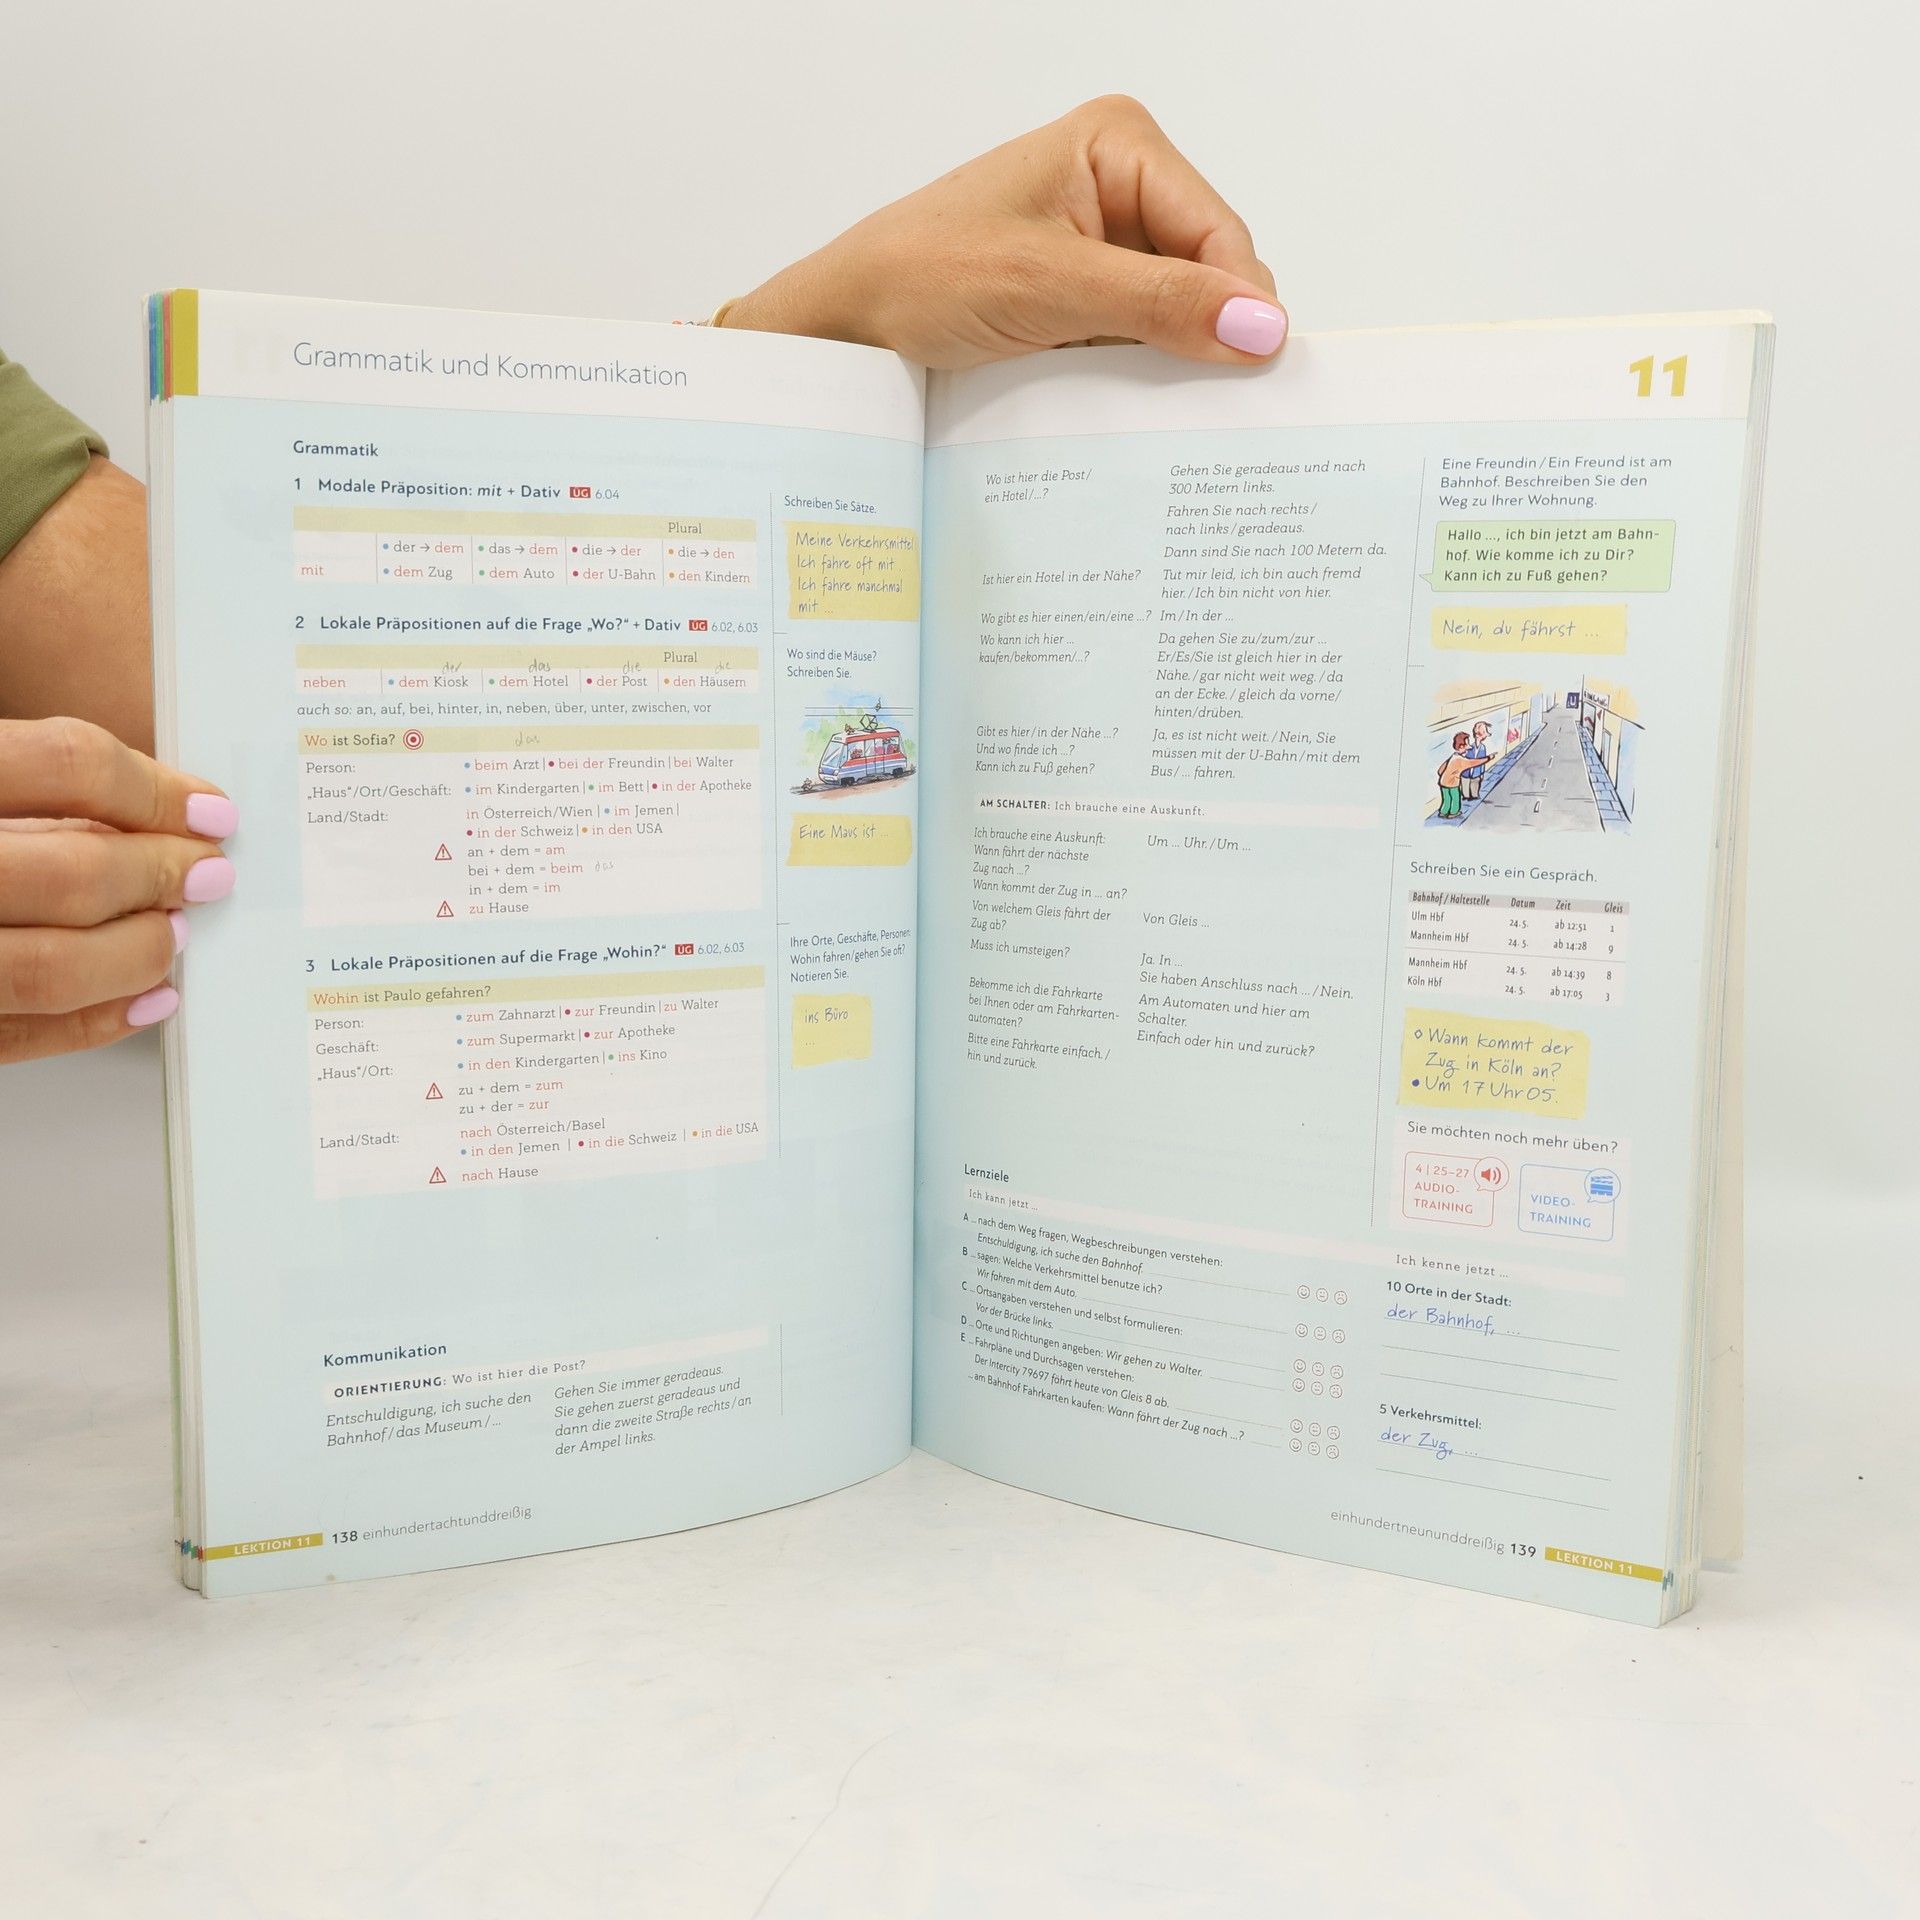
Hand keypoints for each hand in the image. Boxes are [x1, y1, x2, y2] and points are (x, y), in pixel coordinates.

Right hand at [0, 717, 235, 1064]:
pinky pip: (20, 1036)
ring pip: (49, 968)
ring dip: (134, 952)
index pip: (65, 766)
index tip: (211, 810)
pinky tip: (145, 997)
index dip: (154, 789)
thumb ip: (39, 792)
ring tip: (173, 935)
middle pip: (72, 873)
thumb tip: (161, 814)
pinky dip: (94, 1021)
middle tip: (208, 876)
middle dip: (159, 877)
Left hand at [721, 96, 1285, 369]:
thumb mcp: (1050, 289)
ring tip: (1161, 412)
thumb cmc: (922, 278)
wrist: (845, 326)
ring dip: (1170, 362)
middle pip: (1206, 271)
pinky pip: (1137, 337)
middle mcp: (1118, 183)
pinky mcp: (1079, 295)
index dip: (1240, 304)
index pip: (1219, 230)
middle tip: (1206, 408)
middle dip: (1205, 334)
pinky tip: (1127, 406)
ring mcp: (1099, 242)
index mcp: (1119, 143)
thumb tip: (1260, 328)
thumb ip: (1159, 305)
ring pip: (1176, 313)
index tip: (1254, 376)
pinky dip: (1137, 374)